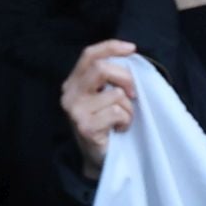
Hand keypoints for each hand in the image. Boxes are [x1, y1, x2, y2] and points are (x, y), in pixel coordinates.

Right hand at [61, 39, 140, 180]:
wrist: (99, 157)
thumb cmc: (107, 123)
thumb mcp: (105, 95)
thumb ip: (109, 77)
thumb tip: (130, 56)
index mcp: (74, 82)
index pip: (90, 55)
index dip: (111, 47)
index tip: (132, 49)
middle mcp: (70, 93)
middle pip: (101, 69)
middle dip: (126, 78)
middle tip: (134, 94)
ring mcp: (75, 110)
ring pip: (115, 94)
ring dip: (129, 108)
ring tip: (123, 119)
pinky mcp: (85, 126)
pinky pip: (118, 112)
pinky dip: (126, 121)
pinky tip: (119, 129)